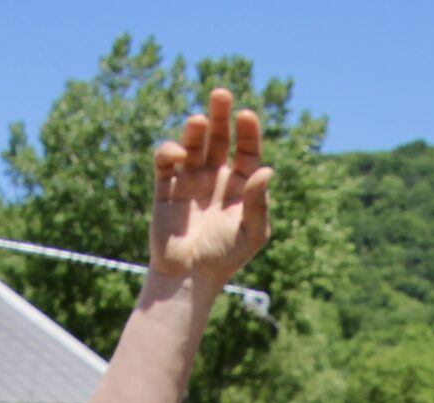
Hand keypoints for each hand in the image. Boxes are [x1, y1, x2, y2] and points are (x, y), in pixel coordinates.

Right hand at [149, 90, 272, 286]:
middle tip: (220, 94)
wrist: (188, 277)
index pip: (246, 149)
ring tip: (198, 121)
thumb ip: (259, 202)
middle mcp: (216, 176)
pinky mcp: (166, 186)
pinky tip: (177, 154)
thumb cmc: (225, 258)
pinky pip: (167, 160)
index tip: (246, 115)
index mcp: (241, 184)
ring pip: (193, 143)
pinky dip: (170, 150)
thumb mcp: (251, 232)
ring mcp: (190, 179)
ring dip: (195, 128)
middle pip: (220, 136)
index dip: (247, 131)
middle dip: (220, 114)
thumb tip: (267, 170)